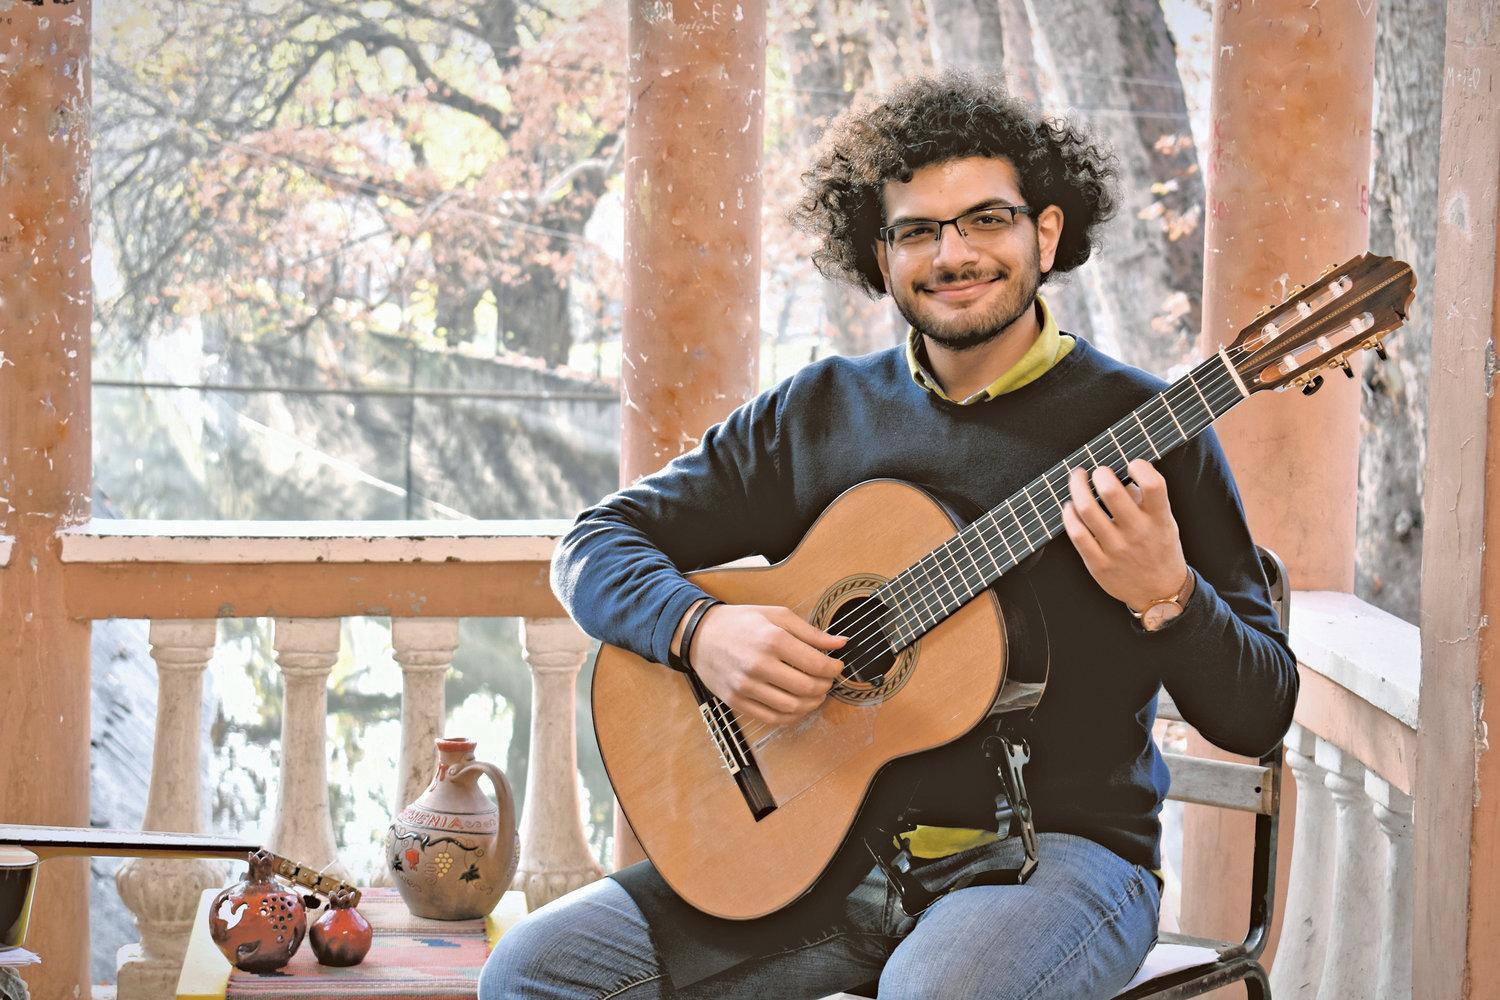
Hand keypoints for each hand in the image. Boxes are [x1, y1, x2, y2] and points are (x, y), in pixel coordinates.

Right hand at [681, 603, 846, 726]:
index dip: (833, 669)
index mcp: (771, 640)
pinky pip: (772, 718)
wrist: (700, 635)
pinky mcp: (736, 701)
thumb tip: (840, 643)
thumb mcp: (776, 616)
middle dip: (824, 686)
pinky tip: (796, 706)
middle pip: (806, 688)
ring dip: (811, 704)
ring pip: (791, 707)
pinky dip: (791, 716)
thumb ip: (810, 632)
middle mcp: (758, 665)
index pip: (815, 664)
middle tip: (826, 681)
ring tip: (814, 694)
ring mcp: (746, 686)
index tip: (836, 667)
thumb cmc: (741, 622)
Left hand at [1060, 459, 1188, 610]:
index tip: (1132, 463)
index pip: (1153, 485)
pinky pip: (1076, 534)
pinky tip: (1070, 507)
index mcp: (1159, 520)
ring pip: (1087, 510)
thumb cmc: (1159, 549)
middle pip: (1111, 492)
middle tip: (1097, 471)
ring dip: (1078, 488)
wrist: (1159, 593)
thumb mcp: (1164, 523)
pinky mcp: (1098, 564)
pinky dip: (1069, 515)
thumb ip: (1146, 500)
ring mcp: (1116, 549)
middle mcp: (1138, 533)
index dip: (1140, 467)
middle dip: (1100, 473)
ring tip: (1078, 479)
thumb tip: (1122, 474)